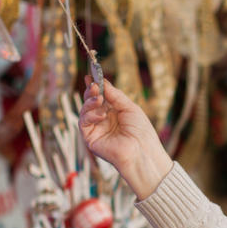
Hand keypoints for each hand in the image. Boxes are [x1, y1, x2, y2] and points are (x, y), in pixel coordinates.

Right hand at [79, 77, 172, 199]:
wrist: (142, 151)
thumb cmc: (141, 132)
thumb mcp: (129, 107)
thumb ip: (114, 94)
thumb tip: (102, 81)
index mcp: (114, 114)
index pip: (101, 97)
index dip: (95, 87)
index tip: (90, 75)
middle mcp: (104, 121)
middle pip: (90, 102)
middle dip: (90, 92)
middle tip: (92, 84)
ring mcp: (97, 130)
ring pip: (84, 111)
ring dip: (90, 102)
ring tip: (99, 99)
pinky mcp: (90, 138)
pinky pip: (83, 122)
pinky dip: (90, 115)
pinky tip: (101, 114)